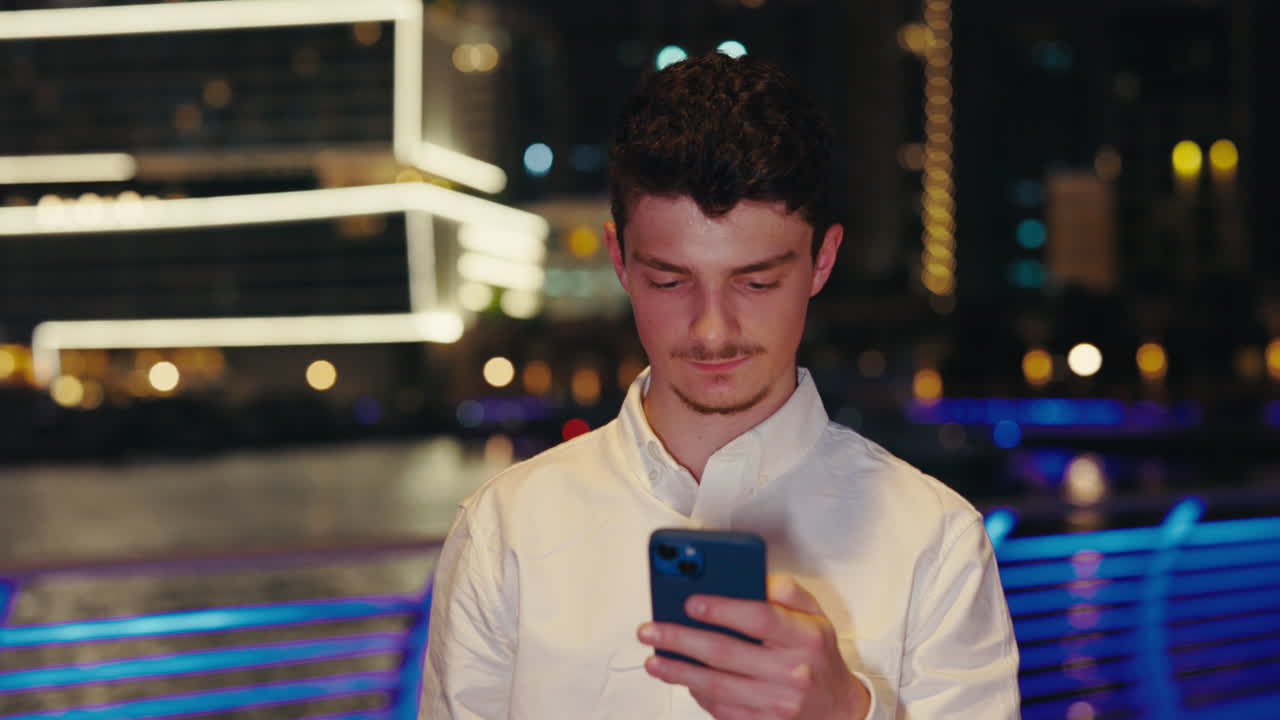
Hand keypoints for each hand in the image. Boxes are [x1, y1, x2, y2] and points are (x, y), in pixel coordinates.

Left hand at [637, 575, 870, 719]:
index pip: (759, 618)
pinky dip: (697, 693)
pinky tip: (681, 679)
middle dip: (681, 639)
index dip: (721, 609)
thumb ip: (786, 591)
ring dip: (678, 672)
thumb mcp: (815, 614)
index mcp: (805, 636)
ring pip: (716, 685)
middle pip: (726, 653)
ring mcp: (777, 702)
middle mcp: (792, 671)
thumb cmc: (816, 654)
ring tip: (654, 659)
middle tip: (651, 630)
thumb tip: (752, 577)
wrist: (836, 708)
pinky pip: (721, 709)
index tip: (690, 602)